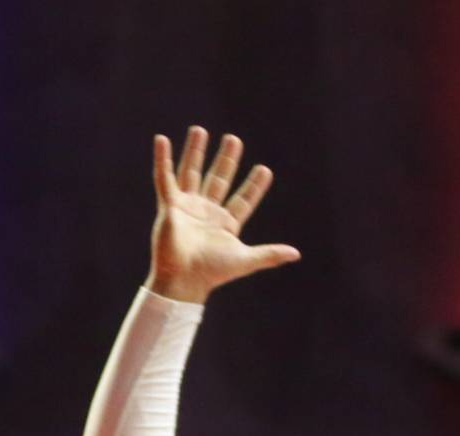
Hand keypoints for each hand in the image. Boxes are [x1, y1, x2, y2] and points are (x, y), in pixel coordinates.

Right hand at [147, 126, 299, 303]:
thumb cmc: (211, 273)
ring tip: (200, 130)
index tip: (265, 170)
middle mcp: (206, 213)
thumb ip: (269, 254)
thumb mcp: (245, 260)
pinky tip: (162, 139)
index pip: (243, 200)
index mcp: (225, 224)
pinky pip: (164, 178)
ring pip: (191, 173)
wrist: (183, 280)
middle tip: (234, 139)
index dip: (254, 187)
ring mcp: (187, 208)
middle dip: (226, 160)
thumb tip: (296, 254)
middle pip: (218, 180)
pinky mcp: (169, 206)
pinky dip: (162, 160)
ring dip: (195, 152)